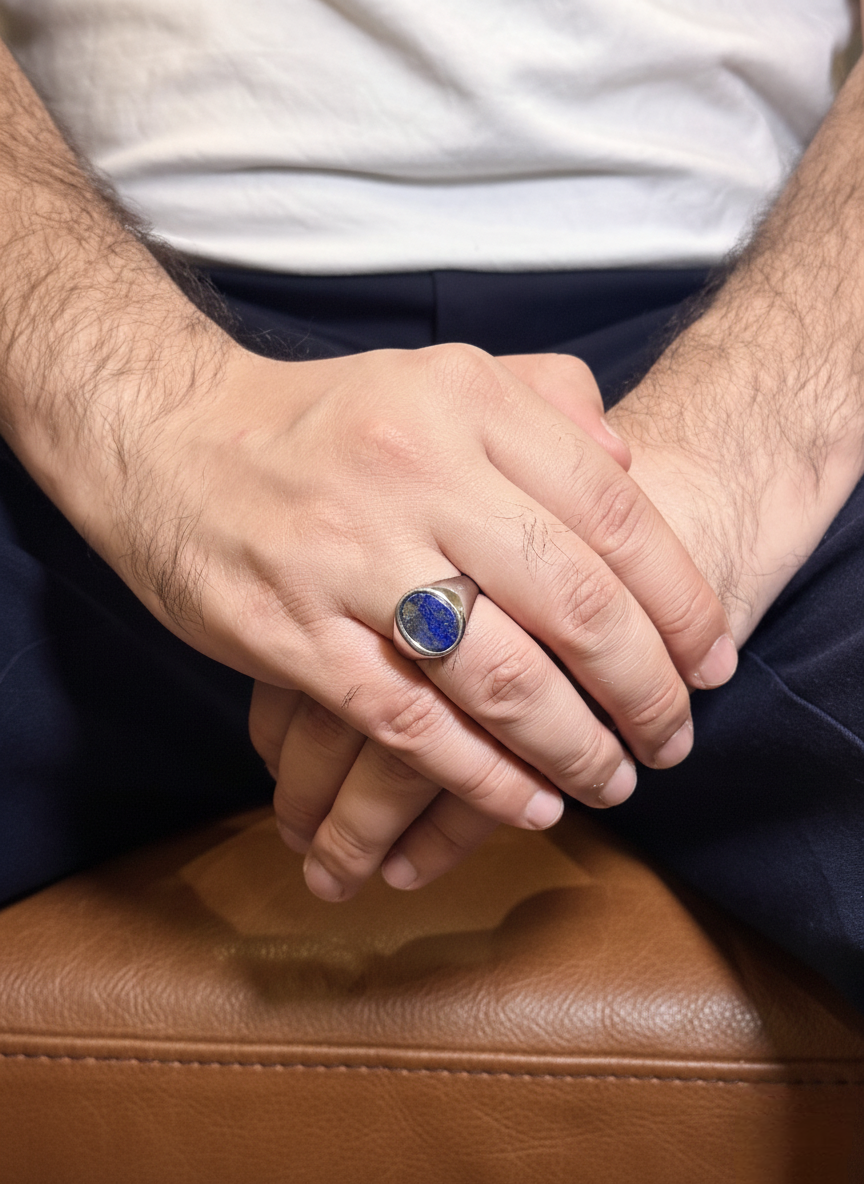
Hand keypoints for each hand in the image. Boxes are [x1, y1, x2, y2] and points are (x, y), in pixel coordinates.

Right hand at [247, 351, 734, 899]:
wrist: (165, 437)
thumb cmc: (321, 420)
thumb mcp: (438, 378)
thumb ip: (544, 406)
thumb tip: (631, 469)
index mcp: (466, 404)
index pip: (615, 516)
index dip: (680, 601)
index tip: (712, 660)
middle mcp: (416, 473)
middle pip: (573, 602)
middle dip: (645, 688)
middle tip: (675, 738)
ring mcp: (349, 556)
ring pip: (499, 674)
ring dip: (574, 745)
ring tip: (614, 780)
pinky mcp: (292, 632)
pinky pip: (409, 722)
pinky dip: (481, 777)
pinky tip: (527, 803)